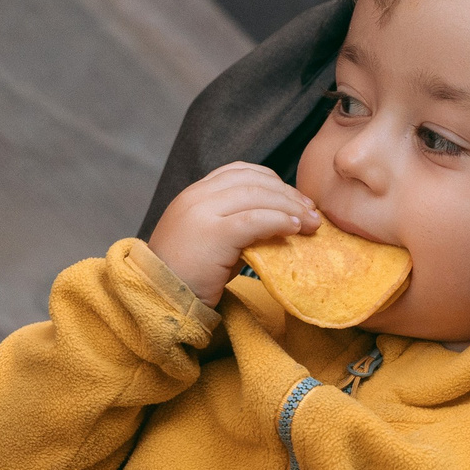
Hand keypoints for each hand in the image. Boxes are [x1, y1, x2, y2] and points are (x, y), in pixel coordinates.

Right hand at [147, 162, 318, 305]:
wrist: (158, 297)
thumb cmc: (185, 275)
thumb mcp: (207, 239)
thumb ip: (232, 223)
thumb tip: (276, 220)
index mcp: (193, 194)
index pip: (239, 172)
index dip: (272, 181)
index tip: (293, 198)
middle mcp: (196, 197)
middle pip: (254, 181)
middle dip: (288, 194)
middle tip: (312, 211)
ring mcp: (203, 213)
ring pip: (258, 196)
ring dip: (291, 207)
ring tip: (311, 223)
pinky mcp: (214, 233)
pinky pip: (256, 219)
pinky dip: (281, 220)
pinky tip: (295, 229)